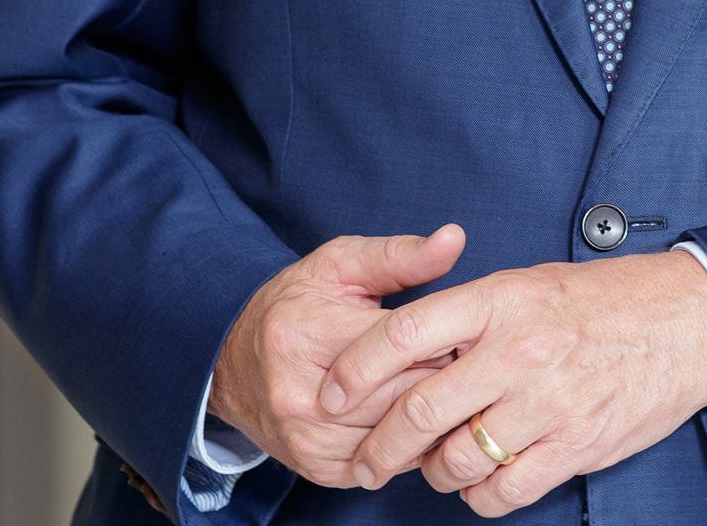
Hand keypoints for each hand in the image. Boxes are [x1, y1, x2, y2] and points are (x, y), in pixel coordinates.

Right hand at [209, 225, 467, 485]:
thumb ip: (399, 256)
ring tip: (454, 388)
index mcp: (303, 335)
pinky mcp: (316, 468)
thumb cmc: (297, 304)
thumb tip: (454, 238)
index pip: (397, 345)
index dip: (443, 334)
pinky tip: (424, 419)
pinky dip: (411, 444)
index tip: (467, 327)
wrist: (234, 362)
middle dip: (444, 376)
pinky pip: (384, 463)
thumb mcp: (339, 264)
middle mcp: (298, 396)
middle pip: (400, 394)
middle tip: (472, 360)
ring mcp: (305, 439)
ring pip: (396, 434)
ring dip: (432, 415)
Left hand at [321, 249, 706, 515]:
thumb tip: (408, 354)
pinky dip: (481, 497)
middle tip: (366, 462)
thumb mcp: (533, 285)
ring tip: (437, 469)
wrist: (690, 320)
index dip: (354, 369)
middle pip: (418, 412)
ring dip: (434, 474)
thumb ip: (473, 317)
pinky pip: (502, 491)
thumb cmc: (607, 301)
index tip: (330, 394)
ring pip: (455, 461)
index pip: (404, 332)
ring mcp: (548, 402)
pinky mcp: (576, 445)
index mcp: (503, 299)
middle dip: (377, 448)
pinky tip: (485, 482)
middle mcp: (519, 350)